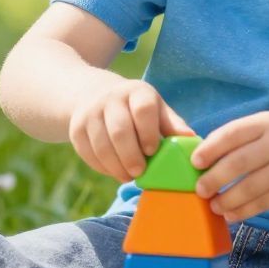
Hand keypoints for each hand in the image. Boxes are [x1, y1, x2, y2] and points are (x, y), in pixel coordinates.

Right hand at [69, 77, 191, 181]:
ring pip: (102, 145)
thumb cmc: (137, 108)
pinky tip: (115, 171)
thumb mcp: (156, 108)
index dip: (148, 133)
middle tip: (140, 172)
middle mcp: (111, 98)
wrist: (94, 94)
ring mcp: (90, 113)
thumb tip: (193, 141)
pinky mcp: (76, 129)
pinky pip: (88, 153)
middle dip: (131, 156)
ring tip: (128, 176)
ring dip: (116, 166)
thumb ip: (172, 124)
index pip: (143, 110)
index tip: (152, 151)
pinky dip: (102, 167)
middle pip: (120, 130)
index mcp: (136, 91)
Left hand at [190, 112, 268, 221]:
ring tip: (214, 205)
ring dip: (227, 200)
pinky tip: (231, 214)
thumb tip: (202, 156)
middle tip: (200, 190)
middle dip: (214, 179)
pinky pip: (264, 204)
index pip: (232, 134)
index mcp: (267, 123)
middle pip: (238, 163)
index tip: (195, 163)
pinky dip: (244, 212)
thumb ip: (240, 137)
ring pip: (250, 188)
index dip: (210, 149)